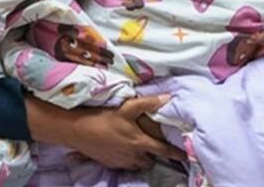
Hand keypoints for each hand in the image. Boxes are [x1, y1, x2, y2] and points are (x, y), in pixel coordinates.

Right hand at [27, 94, 185, 170]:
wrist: (78, 131)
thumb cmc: (104, 118)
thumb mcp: (127, 107)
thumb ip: (148, 103)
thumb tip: (168, 97)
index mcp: (140, 142)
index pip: (163, 151)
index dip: (176, 154)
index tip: (185, 157)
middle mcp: (133, 155)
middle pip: (150, 161)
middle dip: (153, 155)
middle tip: (153, 147)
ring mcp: (121, 162)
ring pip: (138, 165)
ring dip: (141, 159)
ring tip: (138, 149)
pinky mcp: (110, 164)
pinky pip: (125, 166)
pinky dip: (127, 160)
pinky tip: (121, 149)